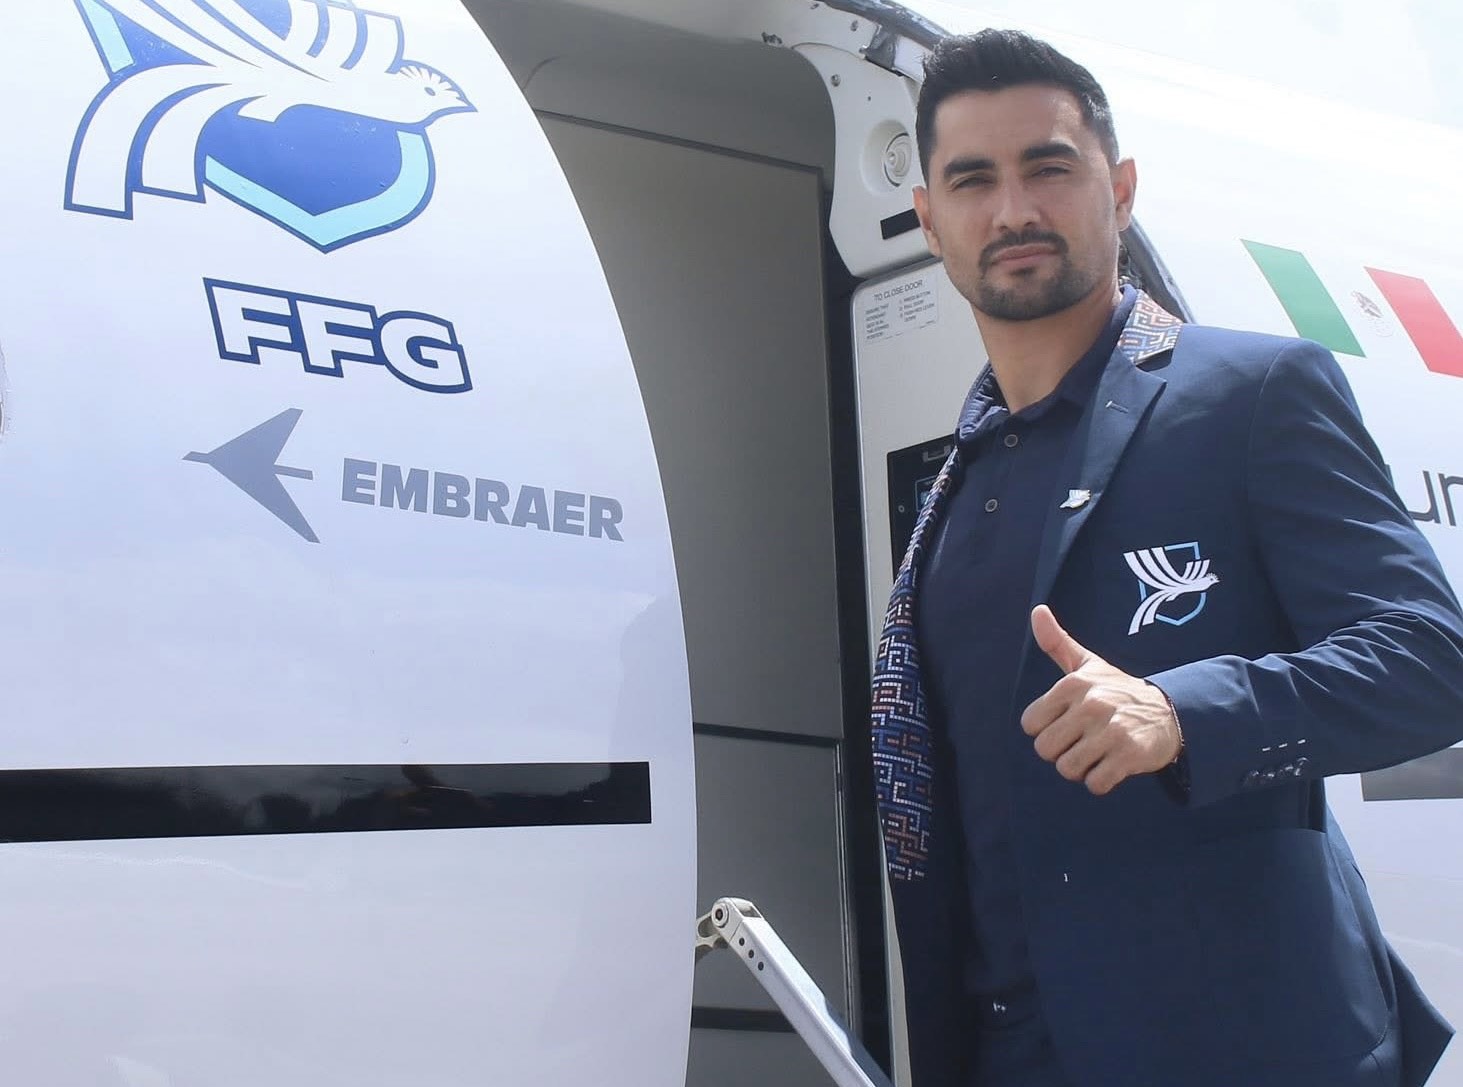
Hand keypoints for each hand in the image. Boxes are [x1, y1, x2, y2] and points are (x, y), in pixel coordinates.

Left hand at [1020, 605, 1181, 795]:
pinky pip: (1095, 784)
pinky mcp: (1129, 755)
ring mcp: (1111, 729)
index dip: (1046, 730)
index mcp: (1073, 683)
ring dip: (1081, 769)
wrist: (1170, 713)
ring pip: (1067, 769)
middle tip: (1082, 742)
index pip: (1030, 724)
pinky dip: (1100, 782)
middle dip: (1061, 752)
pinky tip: (1112, 766)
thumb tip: (1037, 610)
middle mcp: (1091, 704)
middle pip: (1045, 750)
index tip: (1067, 723)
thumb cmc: (1118, 691)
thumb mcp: (1088, 664)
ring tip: (1098, 753)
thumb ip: (1057, 642)